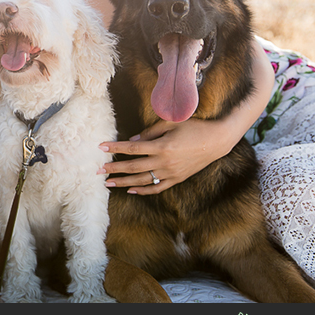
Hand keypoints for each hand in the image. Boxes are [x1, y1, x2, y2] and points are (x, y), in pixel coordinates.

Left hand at [99, 117, 237, 194]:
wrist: (217, 141)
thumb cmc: (194, 127)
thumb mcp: (171, 123)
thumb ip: (150, 132)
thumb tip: (132, 140)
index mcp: (162, 146)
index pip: (132, 148)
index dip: (115, 148)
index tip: (101, 147)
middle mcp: (164, 162)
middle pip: (133, 167)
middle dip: (114, 168)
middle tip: (98, 170)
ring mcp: (171, 173)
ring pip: (142, 180)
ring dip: (124, 182)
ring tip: (108, 183)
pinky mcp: (177, 179)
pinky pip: (157, 188)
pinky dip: (143, 190)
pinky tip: (131, 190)